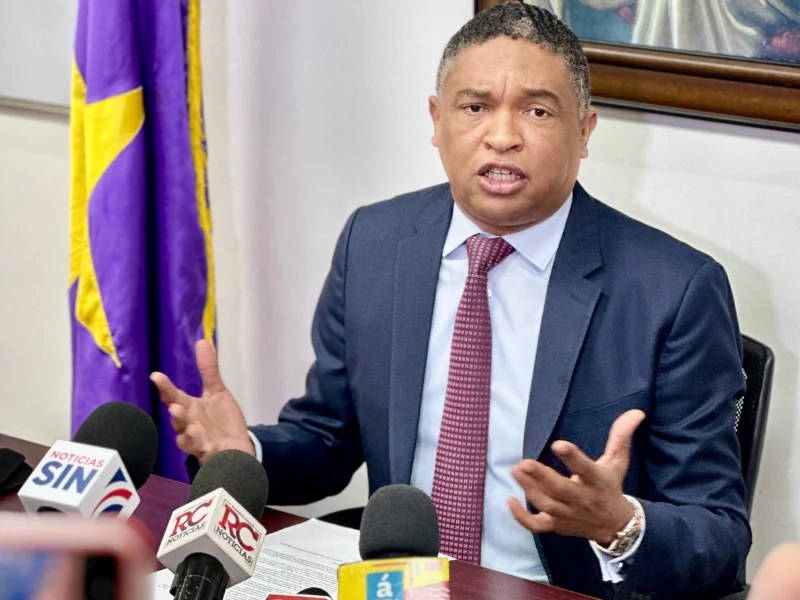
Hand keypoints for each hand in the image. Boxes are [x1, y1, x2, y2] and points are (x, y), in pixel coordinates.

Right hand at [151, 340, 254, 463]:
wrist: (236, 448)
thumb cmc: (222, 420)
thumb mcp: (217, 392)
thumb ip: (208, 370)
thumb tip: (202, 341)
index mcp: (189, 408)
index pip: (173, 396)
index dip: (165, 387)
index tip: (156, 376)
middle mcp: (189, 424)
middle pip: (178, 418)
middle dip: (175, 412)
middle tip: (174, 406)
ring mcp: (197, 440)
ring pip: (186, 437)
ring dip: (186, 429)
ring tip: (189, 422)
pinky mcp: (208, 454)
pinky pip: (201, 451)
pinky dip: (200, 445)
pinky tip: (203, 440)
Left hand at [508, 409, 644, 544]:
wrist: (616, 527)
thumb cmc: (610, 487)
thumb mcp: (618, 462)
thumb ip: (621, 436)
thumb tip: (636, 412)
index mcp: (597, 481)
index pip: (586, 469)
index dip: (573, 458)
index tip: (558, 444)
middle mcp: (583, 499)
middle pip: (561, 490)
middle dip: (542, 477)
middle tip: (524, 462)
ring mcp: (568, 514)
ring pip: (548, 505)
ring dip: (530, 489)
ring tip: (515, 470)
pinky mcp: (557, 526)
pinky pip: (538, 526)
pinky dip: (522, 518)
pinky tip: (509, 500)